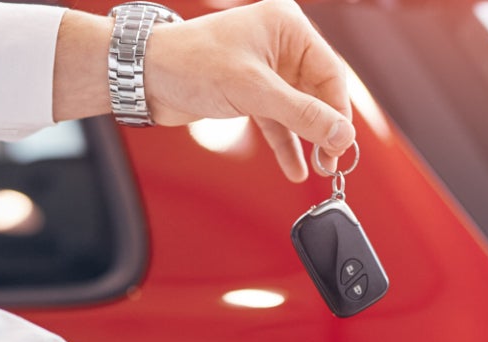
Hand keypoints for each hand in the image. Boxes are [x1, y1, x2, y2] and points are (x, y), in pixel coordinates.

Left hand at [144, 0, 354, 180]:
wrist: (144, 76)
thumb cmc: (190, 63)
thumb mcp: (253, 91)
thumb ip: (301, 114)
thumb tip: (342, 134)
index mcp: (287, 27)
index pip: (330, 72)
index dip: (339, 112)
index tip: (343, 143)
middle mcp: (280, 45)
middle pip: (318, 92)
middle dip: (324, 128)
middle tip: (333, 160)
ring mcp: (266, 70)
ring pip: (299, 109)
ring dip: (308, 140)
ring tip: (321, 168)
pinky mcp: (250, 92)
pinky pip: (278, 121)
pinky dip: (286, 144)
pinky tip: (295, 168)